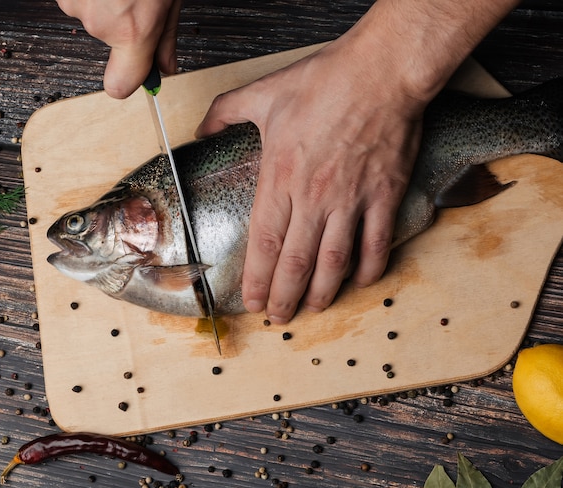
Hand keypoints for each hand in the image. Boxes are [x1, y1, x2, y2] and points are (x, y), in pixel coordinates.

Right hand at [56, 0, 181, 97]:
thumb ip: (166, 37)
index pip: (120, 85)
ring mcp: (75, 3)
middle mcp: (100, 22)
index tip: (133, 75)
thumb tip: (165, 68)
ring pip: (92, 14)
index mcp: (133, 30)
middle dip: (121, 22)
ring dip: (104, 2)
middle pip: (109, 40)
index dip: (126, 80)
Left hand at [197, 32, 423, 323]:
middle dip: (285, 298)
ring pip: (334, 263)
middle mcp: (313, 198)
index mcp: (280, 178)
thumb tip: (201, 128)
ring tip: (313, 310)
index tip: (252, 302)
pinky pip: (375, 243)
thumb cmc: (325, 82)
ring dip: (323, 293)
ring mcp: (351, 200)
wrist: (382, 72)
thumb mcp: (264, 94)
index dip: (257, 280)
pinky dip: (369, 268)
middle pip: (296, 263)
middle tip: (278, 318)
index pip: (263, 244)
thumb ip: (225, 113)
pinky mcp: (384, 197)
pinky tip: (361, 283)